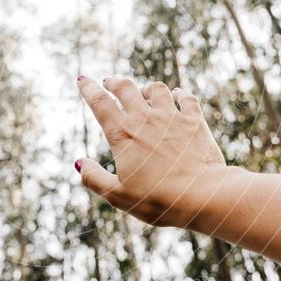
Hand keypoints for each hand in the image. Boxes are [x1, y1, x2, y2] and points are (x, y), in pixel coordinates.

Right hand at [75, 75, 239, 228]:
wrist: (201, 196)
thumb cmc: (157, 200)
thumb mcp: (118, 196)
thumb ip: (94, 179)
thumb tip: (79, 164)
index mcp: (122, 135)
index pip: (100, 103)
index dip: (88, 88)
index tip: (82, 80)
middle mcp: (145, 119)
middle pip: (126, 87)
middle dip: (114, 81)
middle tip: (109, 82)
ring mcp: (172, 117)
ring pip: (156, 88)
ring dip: (146, 87)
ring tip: (143, 92)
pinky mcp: (195, 122)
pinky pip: (186, 98)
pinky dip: (179, 94)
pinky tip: (177, 95)